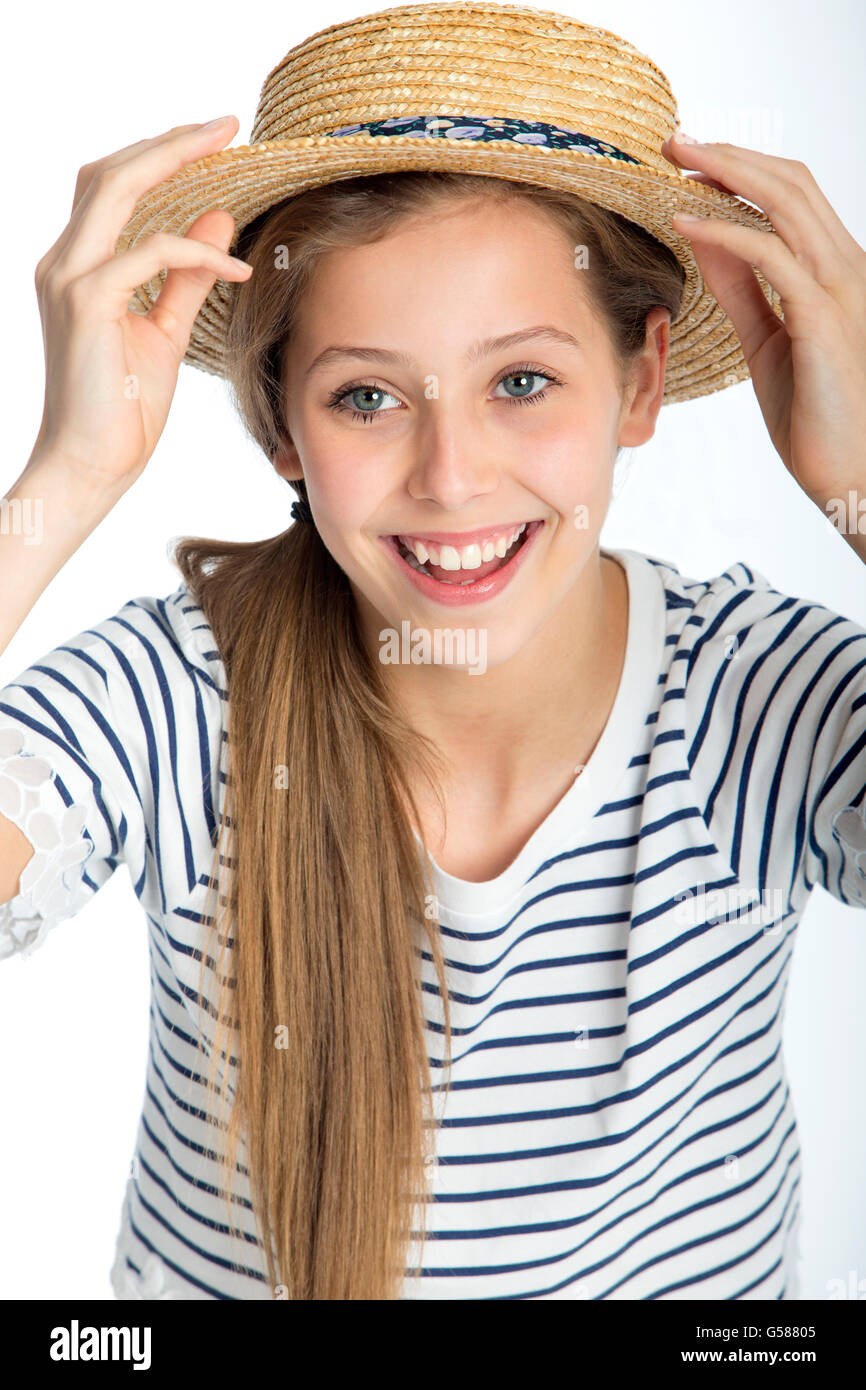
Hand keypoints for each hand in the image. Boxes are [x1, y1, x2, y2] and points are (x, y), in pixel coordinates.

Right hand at [31, 117, 252, 489]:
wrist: (91, 465)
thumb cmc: (123, 408)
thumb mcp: (166, 333)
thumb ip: (188, 278)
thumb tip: (217, 219)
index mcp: (78, 265)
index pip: (113, 186)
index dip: (160, 156)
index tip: (214, 139)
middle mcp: (64, 262)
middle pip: (111, 170)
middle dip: (170, 141)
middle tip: (226, 124)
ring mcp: (70, 279)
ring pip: (117, 189)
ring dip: (174, 162)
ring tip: (226, 151)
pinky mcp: (87, 304)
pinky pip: (148, 255)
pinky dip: (195, 254)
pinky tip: (235, 270)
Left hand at [662, 131, 865, 516]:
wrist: (849, 473)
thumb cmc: (814, 416)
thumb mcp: (767, 341)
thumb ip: (742, 291)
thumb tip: (707, 241)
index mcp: (833, 272)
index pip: (791, 196)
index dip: (741, 170)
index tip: (689, 162)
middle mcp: (843, 268)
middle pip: (790, 182)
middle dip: (729, 154)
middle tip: (674, 142)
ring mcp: (838, 289)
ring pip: (785, 202)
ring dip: (725, 175)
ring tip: (674, 166)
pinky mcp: (822, 318)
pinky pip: (770, 256)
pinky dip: (725, 232)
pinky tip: (687, 224)